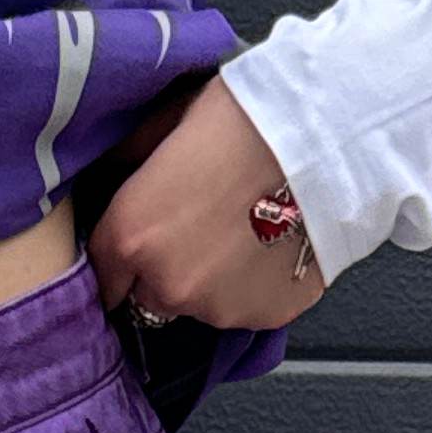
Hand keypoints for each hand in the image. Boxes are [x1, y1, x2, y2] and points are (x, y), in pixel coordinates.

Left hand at [87, 76, 326, 335]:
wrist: (328, 134)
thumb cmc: (248, 115)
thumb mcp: (170, 119)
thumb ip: (134, 159)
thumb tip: (116, 170)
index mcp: (131, 237)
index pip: (103, 275)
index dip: (122, 259)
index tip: (140, 246)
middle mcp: (167, 285)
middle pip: (150, 296)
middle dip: (168, 270)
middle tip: (203, 226)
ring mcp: (217, 308)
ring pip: (201, 304)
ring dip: (214, 280)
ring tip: (246, 231)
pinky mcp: (263, 317)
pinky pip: (247, 307)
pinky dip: (255, 286)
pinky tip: (274, 245)